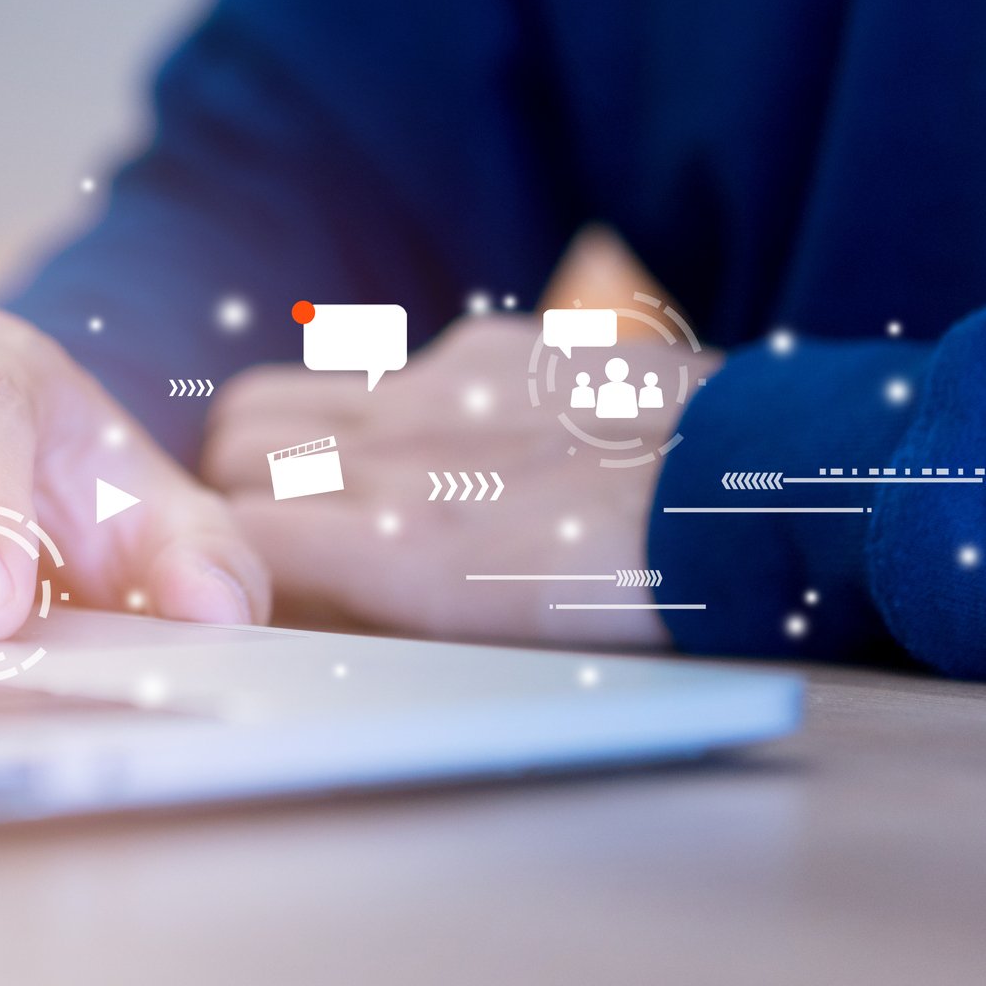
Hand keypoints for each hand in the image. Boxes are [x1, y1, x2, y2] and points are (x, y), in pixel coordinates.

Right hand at [199, 315, 709, 646]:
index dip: (222, 566)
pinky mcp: (488, 346)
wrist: (763, 492)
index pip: (225, 534)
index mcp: (388, 545)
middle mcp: (392, 453)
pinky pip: (390, 366)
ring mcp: (433, 386)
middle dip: (232, 492)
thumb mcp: (486, 639)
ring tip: (323, 483)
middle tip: (269, 534)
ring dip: (277, 440)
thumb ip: (375, 608)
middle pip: (227, 447)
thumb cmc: (639, 593)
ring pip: (280, 395)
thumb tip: (302, 609)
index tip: (242, 591)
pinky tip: (451, 443)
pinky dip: (386, 407)